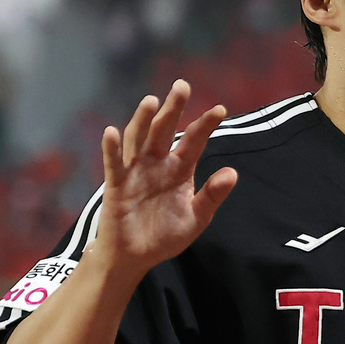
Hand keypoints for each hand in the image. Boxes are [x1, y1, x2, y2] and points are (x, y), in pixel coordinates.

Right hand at [94, 79, 236, 276]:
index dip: (205, 125)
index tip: (221, 110)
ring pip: (139, 139)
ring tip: (152, 101)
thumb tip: (232, 172)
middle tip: (182, 86)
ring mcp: (136, 171)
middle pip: (165, 130)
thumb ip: (212, 196)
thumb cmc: (166, 235)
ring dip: (144, 120)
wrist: (136, 257)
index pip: (194, 141)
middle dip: (173, 108)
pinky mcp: (116, 185)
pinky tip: (112, 131)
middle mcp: (157, 163)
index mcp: (180, 169)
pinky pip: (114, 164)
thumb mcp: (196, 218)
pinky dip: (111, 148)